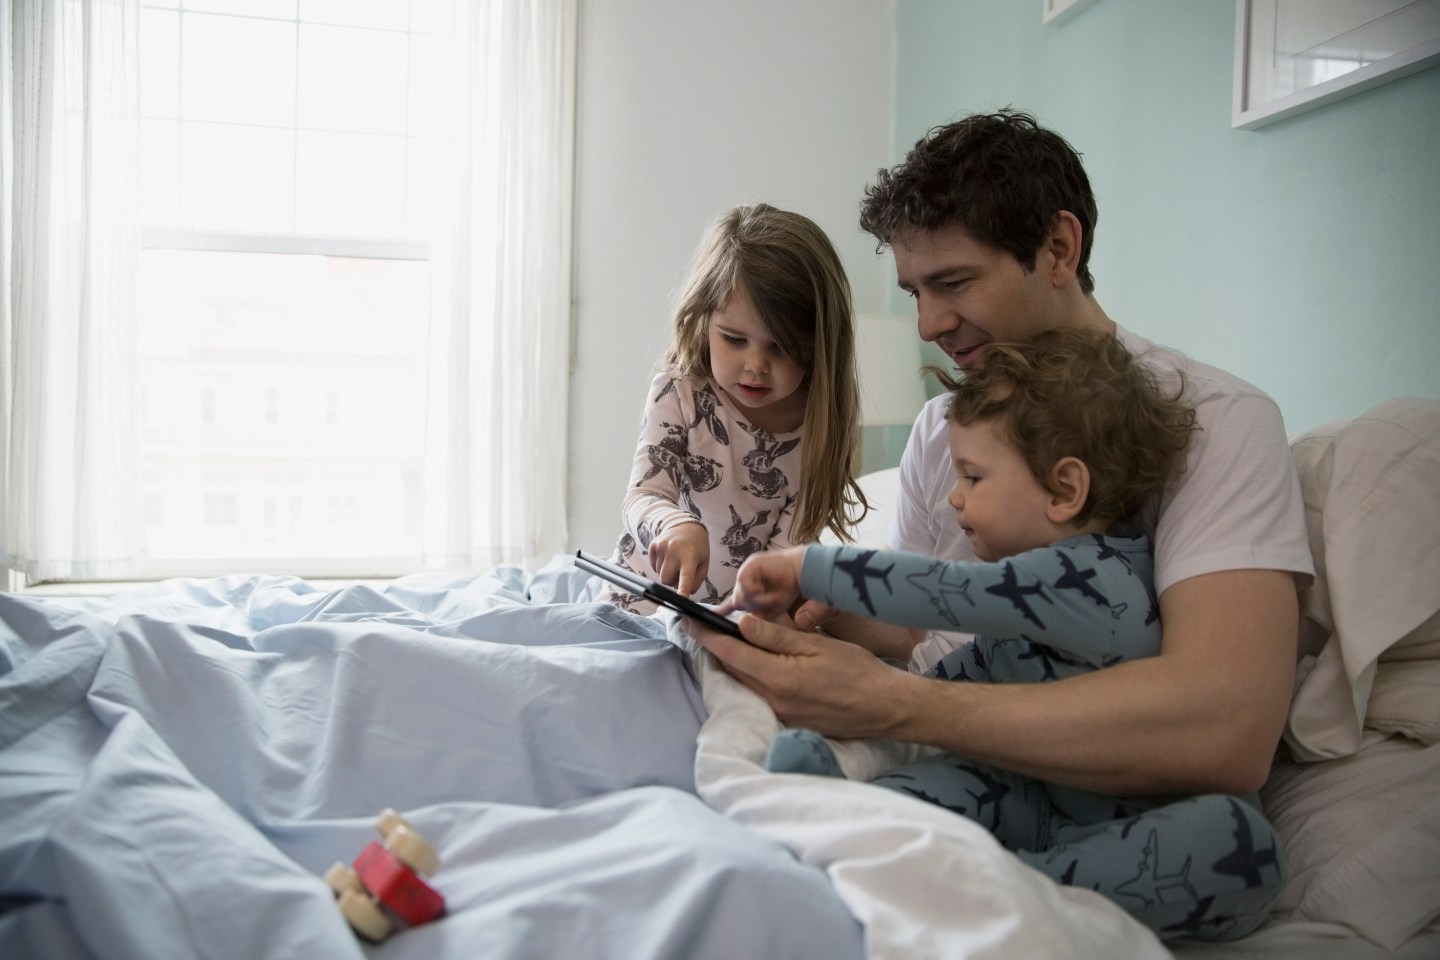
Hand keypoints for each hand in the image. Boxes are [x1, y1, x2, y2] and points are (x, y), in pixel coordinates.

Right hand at [649, 521, 708, 596]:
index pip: (686, 577)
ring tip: (675, 561)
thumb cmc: (697, 549)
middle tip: (680, 571)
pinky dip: (660, 566)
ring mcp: (661, 547)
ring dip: (667, 573)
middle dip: (672, 581)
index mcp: (690, 557)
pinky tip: (668, 557)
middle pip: (666, 580)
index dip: (683, 589)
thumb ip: (696, 581)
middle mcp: (674, 551)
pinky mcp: (653, 545)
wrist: (686, 526)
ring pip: (659, 575)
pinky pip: (653, 567)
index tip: (681, 599)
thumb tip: (683, 594)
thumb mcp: (704, 564)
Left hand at [687, 613, 912, 738]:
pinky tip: (754, 664)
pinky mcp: (789, 721)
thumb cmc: (856, 670)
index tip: (688, 620)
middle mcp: (773, 701)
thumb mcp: (816, 644)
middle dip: (715, 648)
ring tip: (723, 641)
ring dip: (732, 663)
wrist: (884, 707)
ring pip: (745, 684)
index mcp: (778, 678)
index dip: (707, 636)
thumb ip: (777, 637)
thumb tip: (742, 624)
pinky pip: (760, 696)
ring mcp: (780, 715)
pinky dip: (751, 677)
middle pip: (732, 671)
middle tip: (701, 627)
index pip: (731, 654)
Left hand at [730, 547, 806, 619]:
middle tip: (771, 603)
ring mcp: (745, 571)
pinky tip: (766, 590)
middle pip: (737, 601)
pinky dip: (757, 593)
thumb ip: (759, 617)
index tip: (715, 614)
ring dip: (758, 601)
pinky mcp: (748, 566)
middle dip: (754, 607)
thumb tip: (749, 621)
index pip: (732, 601)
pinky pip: (745, 584)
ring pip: (741, 595)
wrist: (800, 571)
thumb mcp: (771, 609)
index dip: (723, 609)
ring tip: (774, 598)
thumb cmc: (788, 589)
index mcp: (749, 588)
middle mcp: (745, 579)